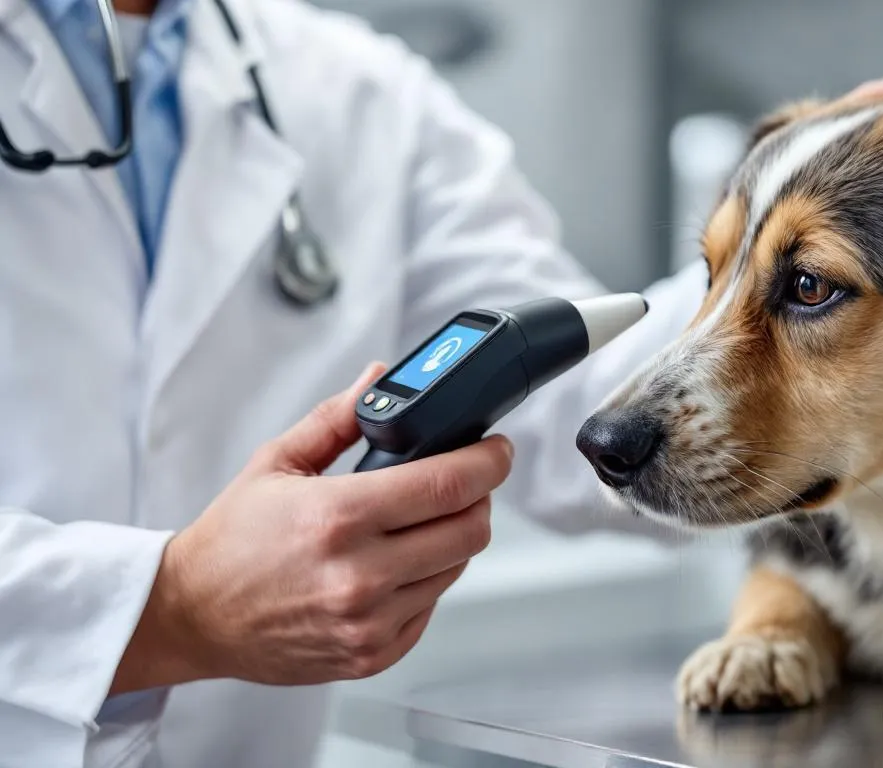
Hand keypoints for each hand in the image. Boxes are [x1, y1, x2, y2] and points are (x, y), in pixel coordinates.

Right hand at [111, 364, 512, 692]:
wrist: (191, 615)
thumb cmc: (230, 542)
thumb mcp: (277, 463)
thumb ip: (337, 418)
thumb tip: (379, 378)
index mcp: (337, 517)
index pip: (448, 485)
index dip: (488, 461)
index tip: (497, 449)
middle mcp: (358, 574)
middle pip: (469, 530)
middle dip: (479, 498)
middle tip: (464, 482)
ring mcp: (368, 621)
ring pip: (455, 568)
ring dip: (451, 538)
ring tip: (417, 522)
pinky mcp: (371, 655)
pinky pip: (430, 608)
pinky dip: (425, 581)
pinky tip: (396, 564)